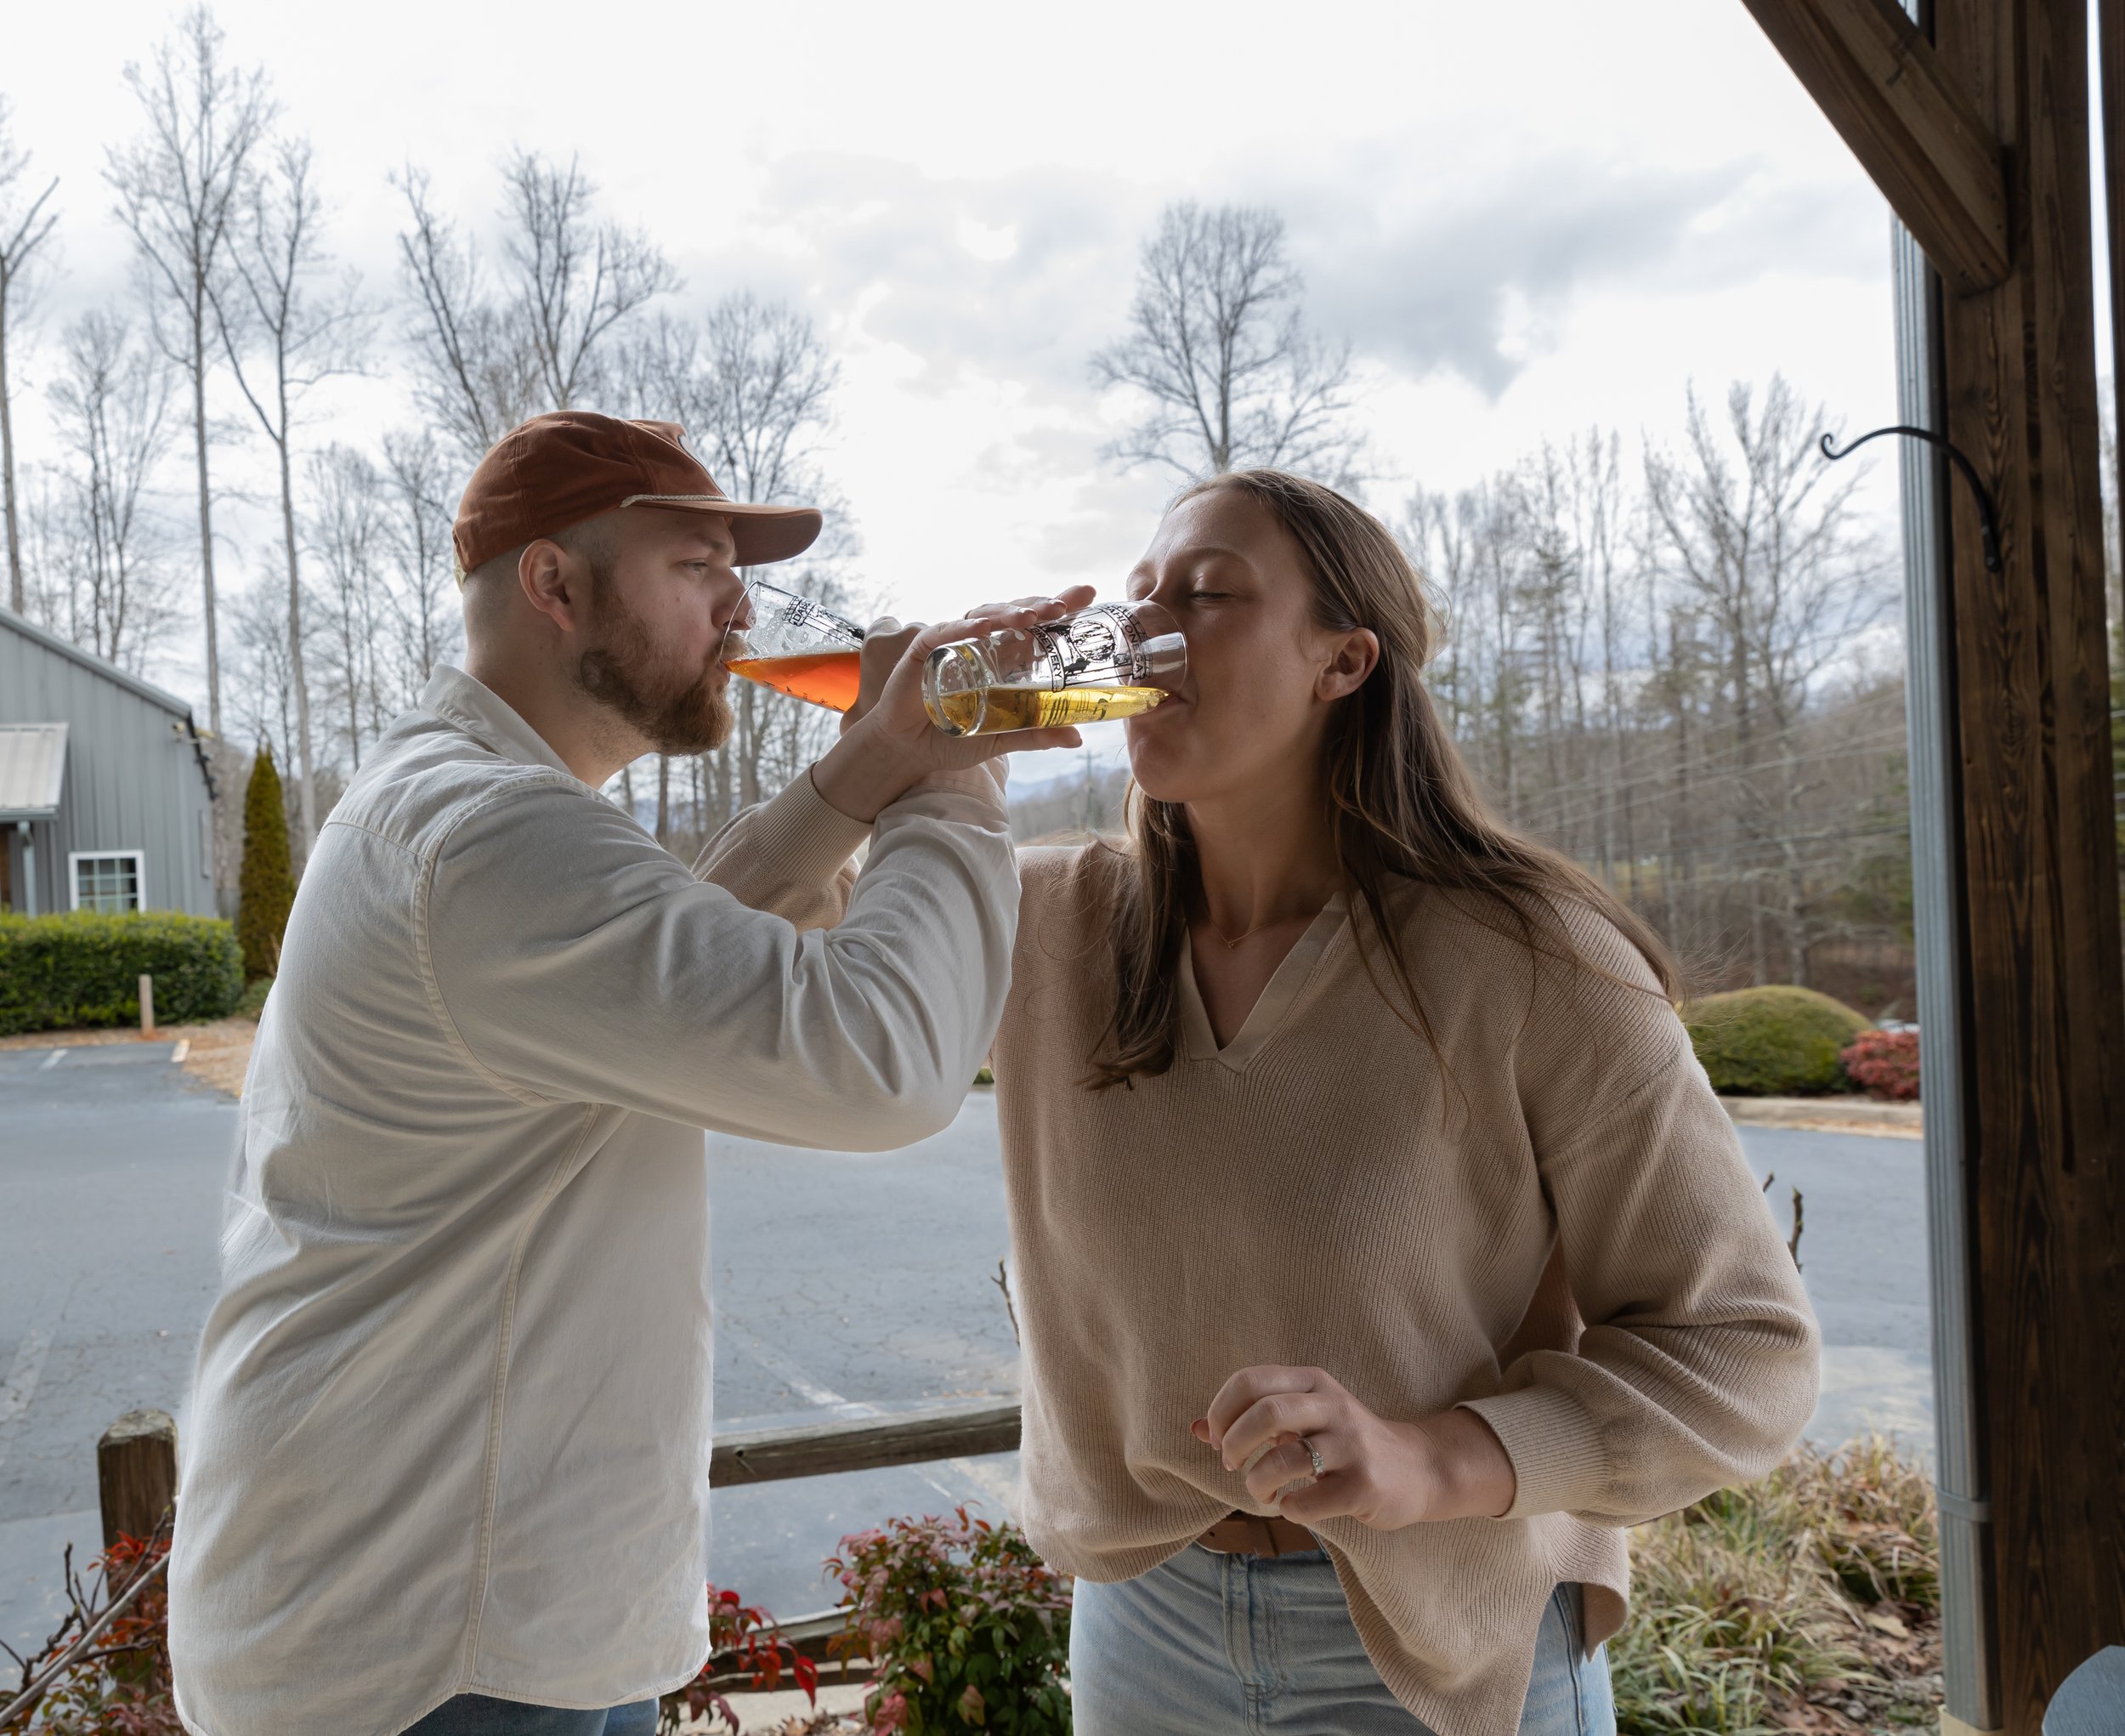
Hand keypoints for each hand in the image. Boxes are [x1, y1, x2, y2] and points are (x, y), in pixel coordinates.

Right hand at [839, 587, 1094, 730]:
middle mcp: (981, 644)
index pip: (1036, 625)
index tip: (1089, 593)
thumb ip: (1035, 734)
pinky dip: (963, 627)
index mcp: (1003, 658)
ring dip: (1008, 612)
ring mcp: (953, 643)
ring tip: (1031, 616)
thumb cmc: (952, 739)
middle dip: (1041, 604)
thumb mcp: (1002, 738)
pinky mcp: (923, 651)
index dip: (1060, 606)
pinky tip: (983, 625)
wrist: (908, 752)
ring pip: (983, 615)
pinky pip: (944, 632)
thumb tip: (1077, 737)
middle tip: (1065, 604)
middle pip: (1015, 613)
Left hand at [1193, 1365, 1517, 1530]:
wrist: (1417, 1469)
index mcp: (1313, 1382)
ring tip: (1262, 1493)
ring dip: (1257, 1483)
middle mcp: (1333, 1406)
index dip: (1220, 1411)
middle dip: (1233, 1444)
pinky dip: (1288, 1509)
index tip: (1216, 1439)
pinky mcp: (1364, 1485)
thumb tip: (1193, 1428)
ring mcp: (1351, 1445)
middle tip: (1230, 1464)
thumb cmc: (1344, 1443)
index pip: (1250, 1380)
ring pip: (1282, 1460)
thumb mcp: (1303, 1418)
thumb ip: (1250, 1420)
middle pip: (1265, 1414)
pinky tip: (1293, 1506)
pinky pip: (1307, 1501)